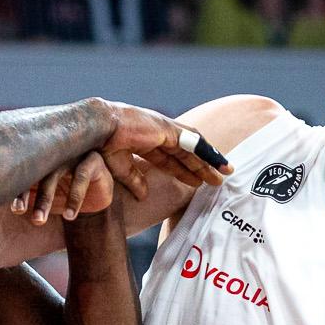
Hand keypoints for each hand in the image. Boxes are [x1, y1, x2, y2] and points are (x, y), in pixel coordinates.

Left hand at [12, 150, 113, 226]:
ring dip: (45, 199)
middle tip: (19, 212)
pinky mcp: (92, 160)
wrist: (97, 195)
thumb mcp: (46, 197)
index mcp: (39, 160)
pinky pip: (81, 176)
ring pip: (55, 174)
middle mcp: (53, 154)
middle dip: (26, 193)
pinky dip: (74, 198)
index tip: (15, 210)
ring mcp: (72, 154)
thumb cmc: (66, 193)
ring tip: (38, 221)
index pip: (22, 172)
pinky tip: (68, 217)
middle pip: (34, 171)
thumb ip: (28, 197)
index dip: (17, 190)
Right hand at [96, 100, 230, 199]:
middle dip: (202, 166)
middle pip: (187, 152)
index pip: (170, 157)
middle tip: (218, 180)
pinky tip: (219, 161)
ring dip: (211, 159)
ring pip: (195, 146)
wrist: (98, 129)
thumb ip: (134, 180)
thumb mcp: (121, 167)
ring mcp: (165, 129)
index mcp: (146, 140)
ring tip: (227, 171)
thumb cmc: (102, 145)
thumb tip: (143, 195)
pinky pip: (195, 142)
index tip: (197, 181)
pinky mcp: (169, 130)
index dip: (184, 170)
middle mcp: (159, 133)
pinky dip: (208, 152)